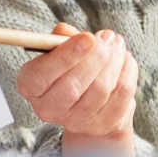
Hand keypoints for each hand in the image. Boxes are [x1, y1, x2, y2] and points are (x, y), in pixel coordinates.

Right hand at [16, 23, 138, 156]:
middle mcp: (48, 109)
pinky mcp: (102, 125)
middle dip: (96, 56)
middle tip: (108, 36)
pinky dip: (127, 71)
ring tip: (117, 44)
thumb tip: (64, 31)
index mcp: (30, 87)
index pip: (41, 75)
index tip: (88, 37)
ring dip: (114, 60)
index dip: (65, 56)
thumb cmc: (70, 69)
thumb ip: (62, 39)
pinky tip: (125, 59)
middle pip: (72, 86)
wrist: (89, 104)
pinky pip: (121, 94)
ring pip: (101, 88)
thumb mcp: (60, 51)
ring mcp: (76, 121)